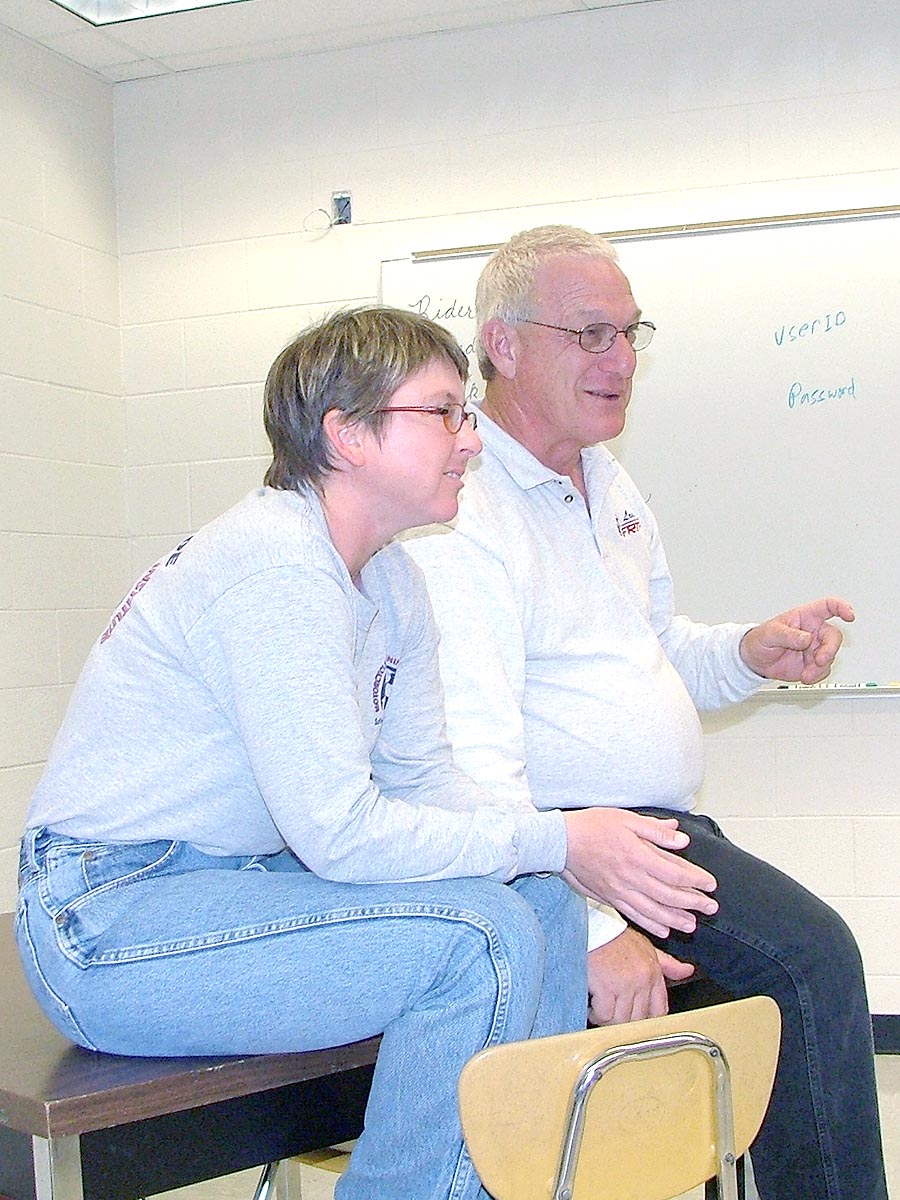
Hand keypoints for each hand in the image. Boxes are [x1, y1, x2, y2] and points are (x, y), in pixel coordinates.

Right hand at [562, 808, 717, 937]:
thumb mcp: (627, 819)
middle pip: (668, 896)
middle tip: (710, 907)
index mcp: (637, 856)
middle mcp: (631, 877)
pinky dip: (651, 924)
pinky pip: (634, 916)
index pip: (674, 873)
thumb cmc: (593, 826)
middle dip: (693, 903)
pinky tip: (663, 929)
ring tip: (692, 925)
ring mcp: (620, 891)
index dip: (695, 881)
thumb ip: (656, 831)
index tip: (710, 884)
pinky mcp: (610, 898)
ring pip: (653, 911)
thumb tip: (682, 840)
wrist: (561, 843)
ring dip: (676, 920)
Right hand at [587, 928, 694, 1024]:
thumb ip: (667, 963)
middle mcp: (643, 979)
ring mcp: (626, 984)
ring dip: (608, 1019)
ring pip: (621, 1020)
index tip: (634, 1017)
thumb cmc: (613, 937)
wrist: (591, 928)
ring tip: (600, 1007)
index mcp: (653, 971)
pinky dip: (596, 1014)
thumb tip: (687, 971)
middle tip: (613, 1010)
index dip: (646, 1019)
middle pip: (638, 1019)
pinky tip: (592, 1004)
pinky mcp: (606, 986)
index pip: (660, 1010)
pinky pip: (605, 1015)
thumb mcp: (645, 946)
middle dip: (624, 1020)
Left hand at [740, 596, 854, 683]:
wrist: (755, 660)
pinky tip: (805, 677)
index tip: (849, 615)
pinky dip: (817, 676)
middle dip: (830, 650)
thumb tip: (806, 638)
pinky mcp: (813, 664)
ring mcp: (814, 648)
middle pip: (834, 636)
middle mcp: (814, 632)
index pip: (828, 607)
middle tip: (819, 660)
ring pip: (830, 656)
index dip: (841, 607)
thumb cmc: (761, 639)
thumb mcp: (770, 633)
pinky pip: (823, 670)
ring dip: (820, 667)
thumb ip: (788, 635)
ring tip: (806, 674)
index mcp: (805, 617)